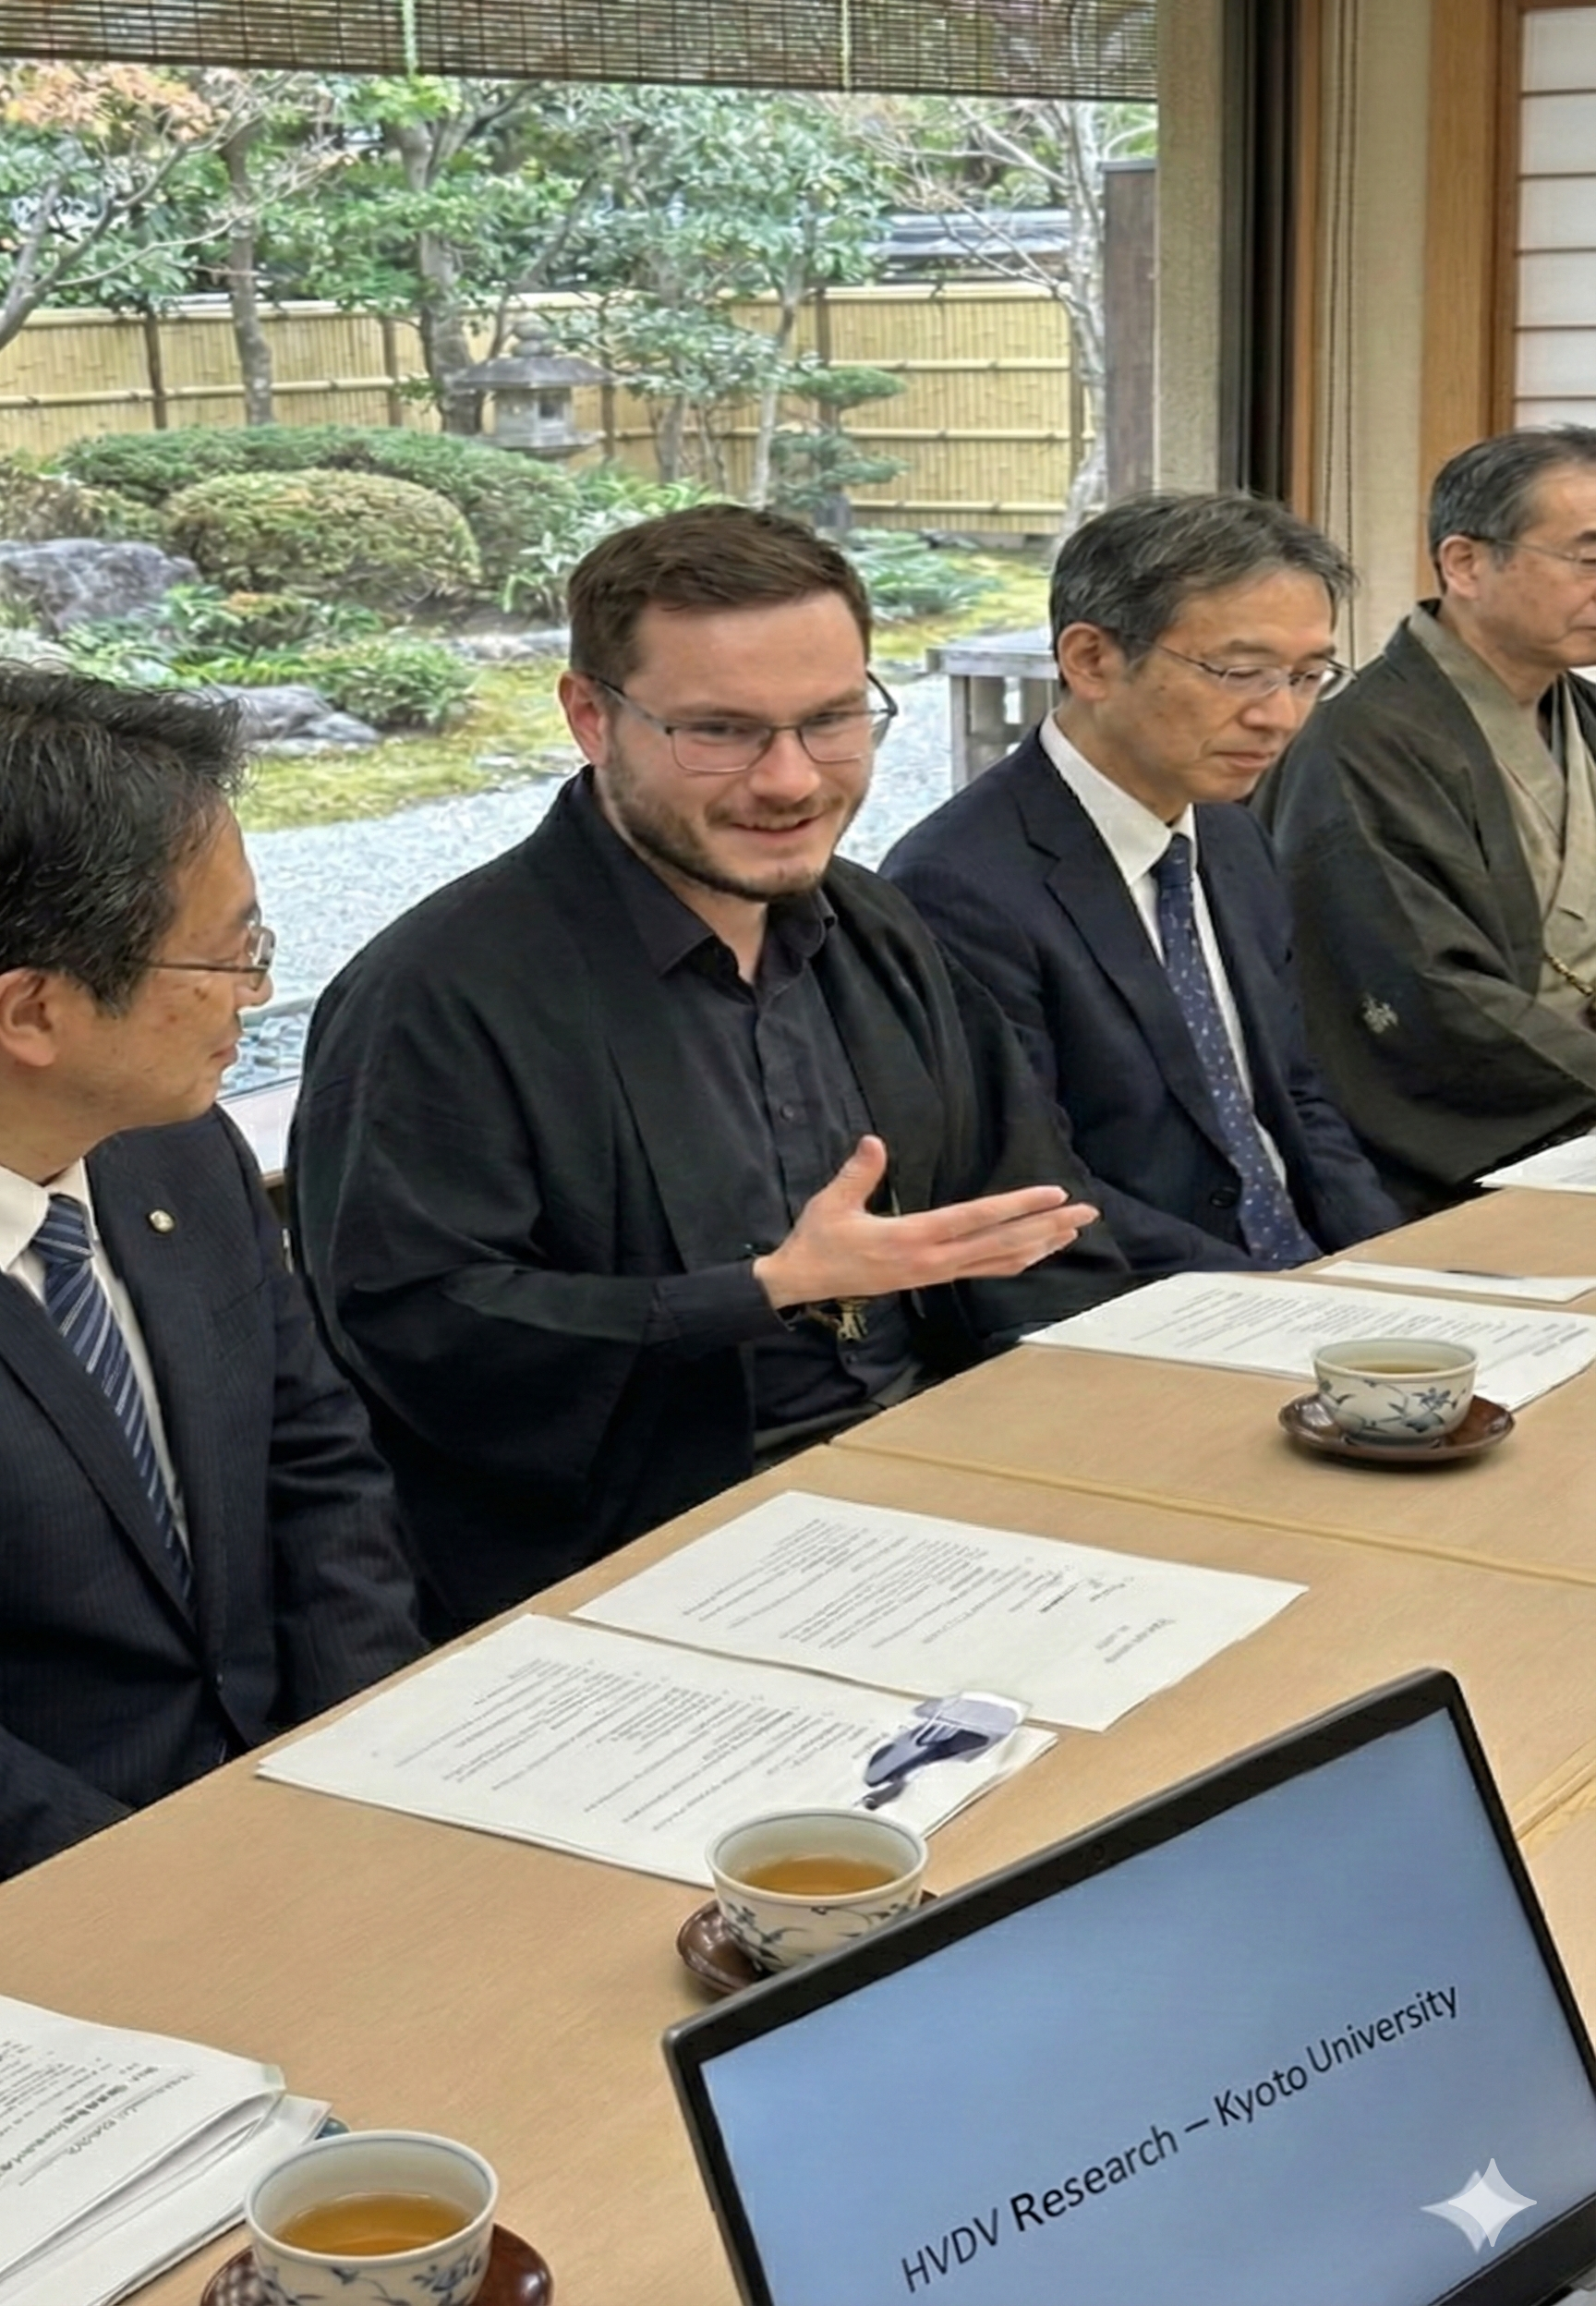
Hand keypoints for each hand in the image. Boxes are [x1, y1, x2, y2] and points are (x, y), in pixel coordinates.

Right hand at [752, 1135, 1097, 1311]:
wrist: (802, 1284)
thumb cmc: (818, 1241)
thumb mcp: (831, 1204)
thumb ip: (857, 1173)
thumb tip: (874, 1141)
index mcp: (914, 1239)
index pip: (976, 1219)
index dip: (1017, 1206)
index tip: (1054, 1195)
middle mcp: (934, 1260)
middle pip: (1002, 1243)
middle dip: (1047, 1227)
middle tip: (1087, 1214)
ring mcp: (937, 1272)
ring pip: (1000, 1261)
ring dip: (1039, 1245)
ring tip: (1073, 1231)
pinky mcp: (934, 1278)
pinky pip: (985, 1270)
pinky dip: (1016, 1260)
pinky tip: (1036, 1253)